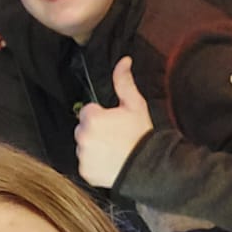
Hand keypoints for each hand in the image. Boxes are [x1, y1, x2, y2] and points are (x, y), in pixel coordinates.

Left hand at [75, 56, 152, 187]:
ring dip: (93, 146)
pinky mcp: (84, 171)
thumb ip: (124, 82)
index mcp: (92, 118)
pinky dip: (94, 163)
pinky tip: (109, 161)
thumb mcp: (135, 104)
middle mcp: (82, 137)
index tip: (114, 122)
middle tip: (115, 136)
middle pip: (82, 128)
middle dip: (95, 130)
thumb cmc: (141, 135)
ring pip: (83, 145)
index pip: (87, 111)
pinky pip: (85, 163)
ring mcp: (83, 156)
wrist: (148, 167)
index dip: (101, 115)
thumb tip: (124, 60)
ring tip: (113, 149)